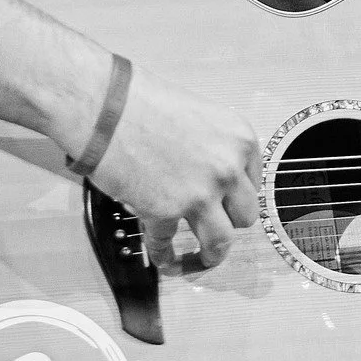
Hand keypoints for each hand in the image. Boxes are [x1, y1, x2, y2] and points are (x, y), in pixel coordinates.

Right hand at [85, 64, 261, 267]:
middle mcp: (228, 169)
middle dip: (228, 223)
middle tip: (213, 226)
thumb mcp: (199, 116)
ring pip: (220, 243)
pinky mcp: (165, 213)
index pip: (254, 184)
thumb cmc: (142, 101)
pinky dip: (164, 256)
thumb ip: (213, 148)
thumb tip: (208, 176)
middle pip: (245, 216)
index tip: (226, 205)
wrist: (106, 106)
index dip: (236, 197)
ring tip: (201, 260)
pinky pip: (168, 246)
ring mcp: (200, 194)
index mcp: (240, 140)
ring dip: (210, 255)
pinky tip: (162, 258)